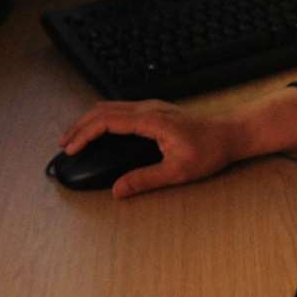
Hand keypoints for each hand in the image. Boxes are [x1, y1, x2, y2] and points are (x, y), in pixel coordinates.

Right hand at [58, 100, 238, 198]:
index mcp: (150, 120)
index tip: (71, 147)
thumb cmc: (210, 150)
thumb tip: (118, 190)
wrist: (231, 133)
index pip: (107, 121)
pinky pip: (120, 108)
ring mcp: (151, 106)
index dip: (84, 134)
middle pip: (102, 110)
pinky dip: (102, 118)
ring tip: (75, 137)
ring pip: (110, 106)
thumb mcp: (177, 172)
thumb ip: (145, 180)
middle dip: (79, 126)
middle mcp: (148, 108)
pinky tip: (99, 130)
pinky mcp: (154, 110)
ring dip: (89, 120)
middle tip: (64, 144)